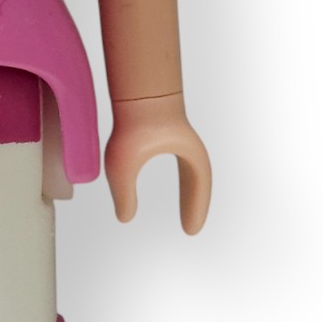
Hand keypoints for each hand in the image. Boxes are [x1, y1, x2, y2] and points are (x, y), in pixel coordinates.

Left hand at [104, 92, 210, 233]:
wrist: (134, 90)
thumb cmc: (132, 124)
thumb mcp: (123, 166)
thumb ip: (124, 195)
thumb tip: (125, 218)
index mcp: (189, 157)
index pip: (199, 188)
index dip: (195, 209)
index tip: (190, 232)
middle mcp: (189, 148)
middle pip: (199, 182)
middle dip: (196, 204)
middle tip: (190, 229)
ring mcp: (180, 139)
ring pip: (192, 172)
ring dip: (191, 192)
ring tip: (186, 211)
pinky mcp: (169, 132)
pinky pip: (181, 161)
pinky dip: (181, 178)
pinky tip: (173, 185)